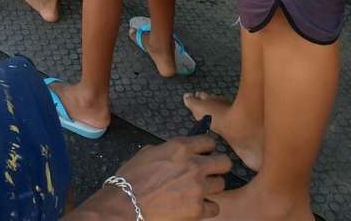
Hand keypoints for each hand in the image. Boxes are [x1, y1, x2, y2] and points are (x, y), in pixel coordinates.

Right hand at [108, 138, 230, 218]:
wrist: (126, 204)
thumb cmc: (132, 177)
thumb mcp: (149, 152)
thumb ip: (169, 150)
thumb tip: (179, 153)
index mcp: (180, 147)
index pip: (210, 141)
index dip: (207, 149)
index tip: (204, 154)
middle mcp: (194, 165)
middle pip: (224, 162)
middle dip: (218, 167)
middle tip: (209, 173)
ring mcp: (198, 188)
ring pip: (221, 185)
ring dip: (211, 188)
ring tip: (199, 191)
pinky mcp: (198, 209)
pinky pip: (215, 207)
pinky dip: (207, 208)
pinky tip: (196, 207)